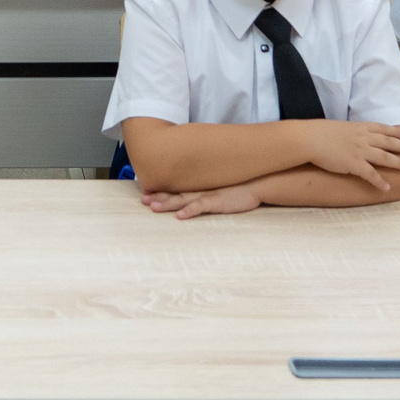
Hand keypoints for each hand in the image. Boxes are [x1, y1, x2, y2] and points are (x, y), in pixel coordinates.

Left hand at [141, 184, 262, 218]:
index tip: (145, 191)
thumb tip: (193, 193)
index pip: (176, 188)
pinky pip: (201, 206)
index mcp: (198, 187)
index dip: (160, 190)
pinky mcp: (218, 202)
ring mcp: (208, 195)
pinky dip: (190, 210)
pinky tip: (180, 216)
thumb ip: (206, 190)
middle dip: (158, 196)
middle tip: (143, 199)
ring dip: (168, 203)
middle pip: (175, 193)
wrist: (256, 183)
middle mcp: (200, 189)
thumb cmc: (238, 187)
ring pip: (183, 199)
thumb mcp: (219, 187)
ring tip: (153, 207)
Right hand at [311, 121, 399, 187]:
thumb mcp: (339, 127)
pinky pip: (370, 175)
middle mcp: (363, 138)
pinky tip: (386, 187)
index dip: (396, 132)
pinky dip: (379, 182)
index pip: (383, 129)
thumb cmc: (320, 132)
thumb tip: (353, 135)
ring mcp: (360, 151)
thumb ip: (350, 132)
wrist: (310, 139)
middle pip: (388, 142)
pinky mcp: (354, 164)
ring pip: (384, 157)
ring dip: (398, 162)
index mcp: (359, 127)